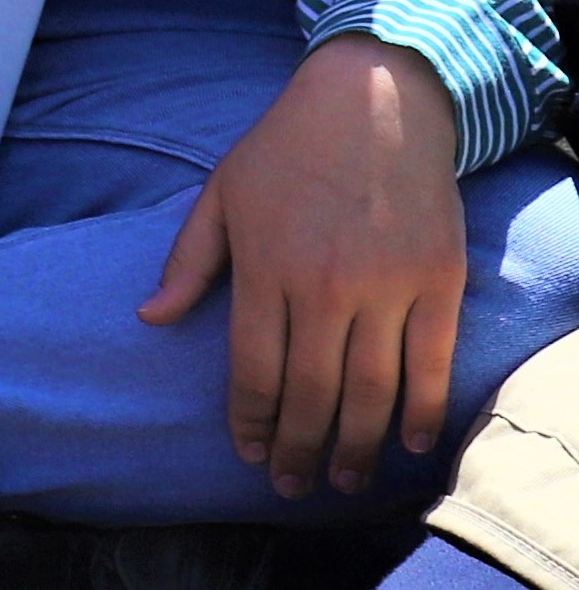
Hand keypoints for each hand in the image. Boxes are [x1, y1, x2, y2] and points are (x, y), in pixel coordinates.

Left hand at [146, 35, 466, 497]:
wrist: (377, 102)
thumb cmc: (287, 148)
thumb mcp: (221, 194)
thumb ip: (188, 262)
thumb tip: (149, 319)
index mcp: (266, 268)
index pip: (253, 369)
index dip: (251, 421)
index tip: (248, 454)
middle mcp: (326, 286)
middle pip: (311, 392)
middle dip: (300, 449)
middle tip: (293, 487)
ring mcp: (388, 286)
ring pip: (371, 390)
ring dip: (356, 446)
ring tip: (344, 481)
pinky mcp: (439, 281)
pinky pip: (430, 362)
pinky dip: (421, 411)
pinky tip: (408, 445)